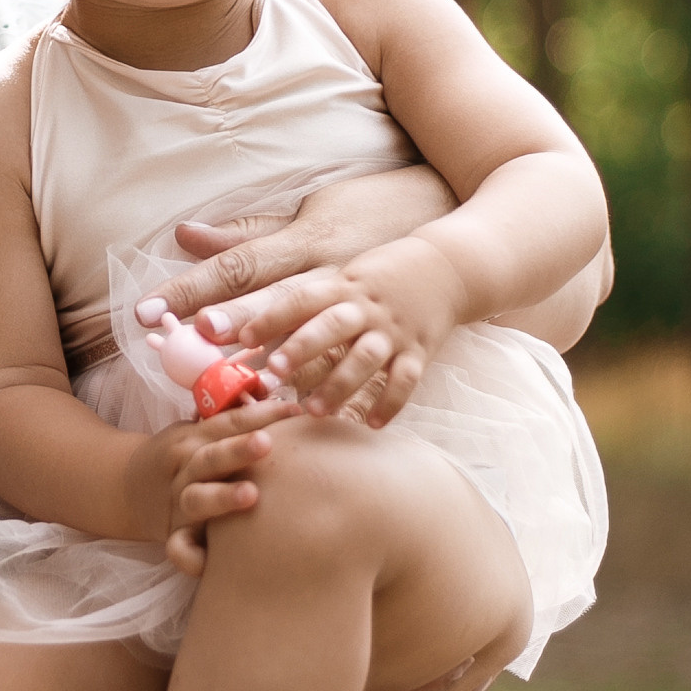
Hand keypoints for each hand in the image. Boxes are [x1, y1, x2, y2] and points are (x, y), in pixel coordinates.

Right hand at [121, 391, 293, 575]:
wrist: (127, 489)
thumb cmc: (182, 458)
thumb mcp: (197, 432)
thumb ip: (230, 422)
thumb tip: (281, 398)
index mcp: (193, 438)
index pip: (229, 422)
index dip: (261, 415)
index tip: (295, 410)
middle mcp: (185, 469)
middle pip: (211, 458)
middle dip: (238, 450)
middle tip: (267, 443)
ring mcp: (178, 503)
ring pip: (197, 500)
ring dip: (222, 497)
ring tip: (252, 495)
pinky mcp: (174, 535)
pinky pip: (180, 548)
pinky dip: (191, 556)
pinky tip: (210, 563)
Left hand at [255, 233, 469, 425]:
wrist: (448, 266)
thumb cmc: (384, 275)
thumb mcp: (348, 275)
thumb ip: (313, 301)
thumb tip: (258, 323)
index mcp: (345, 286)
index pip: (304, 299)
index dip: (272, 317)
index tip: (242, 337)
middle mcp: (367, 307)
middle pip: (332, 325)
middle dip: (302, 348)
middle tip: (274, 371)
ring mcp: (395, 330)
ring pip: (365, 358)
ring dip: (339, 385)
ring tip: (314, 411)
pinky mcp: (420, 350)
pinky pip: (405, 380)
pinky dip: (390, 403)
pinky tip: (371, 424)